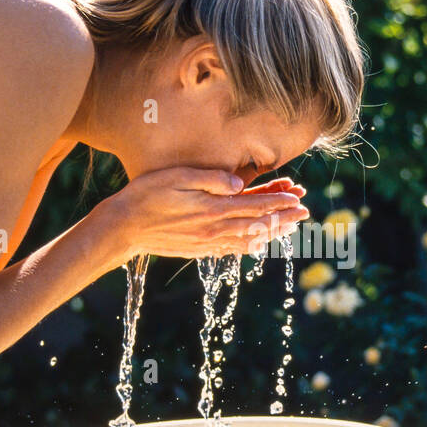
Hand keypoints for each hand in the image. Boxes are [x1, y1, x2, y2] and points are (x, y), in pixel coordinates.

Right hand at [99, 167, 309, 259]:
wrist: (122, 228)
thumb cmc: (146, 195)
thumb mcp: (177, 176)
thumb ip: (210, 179)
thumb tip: (241, 182)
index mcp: (212, 208)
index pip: (255, 205)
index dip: (279, 202)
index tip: (299, 200)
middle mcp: (214, 229)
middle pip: (257, 224)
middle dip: (283, 219)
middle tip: (304, 215)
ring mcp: (207, 242)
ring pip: (248, 238)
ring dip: (271, 233)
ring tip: (289, 228)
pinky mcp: (199, 250)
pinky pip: (232, 249)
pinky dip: (250, 245)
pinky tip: (258, 242)